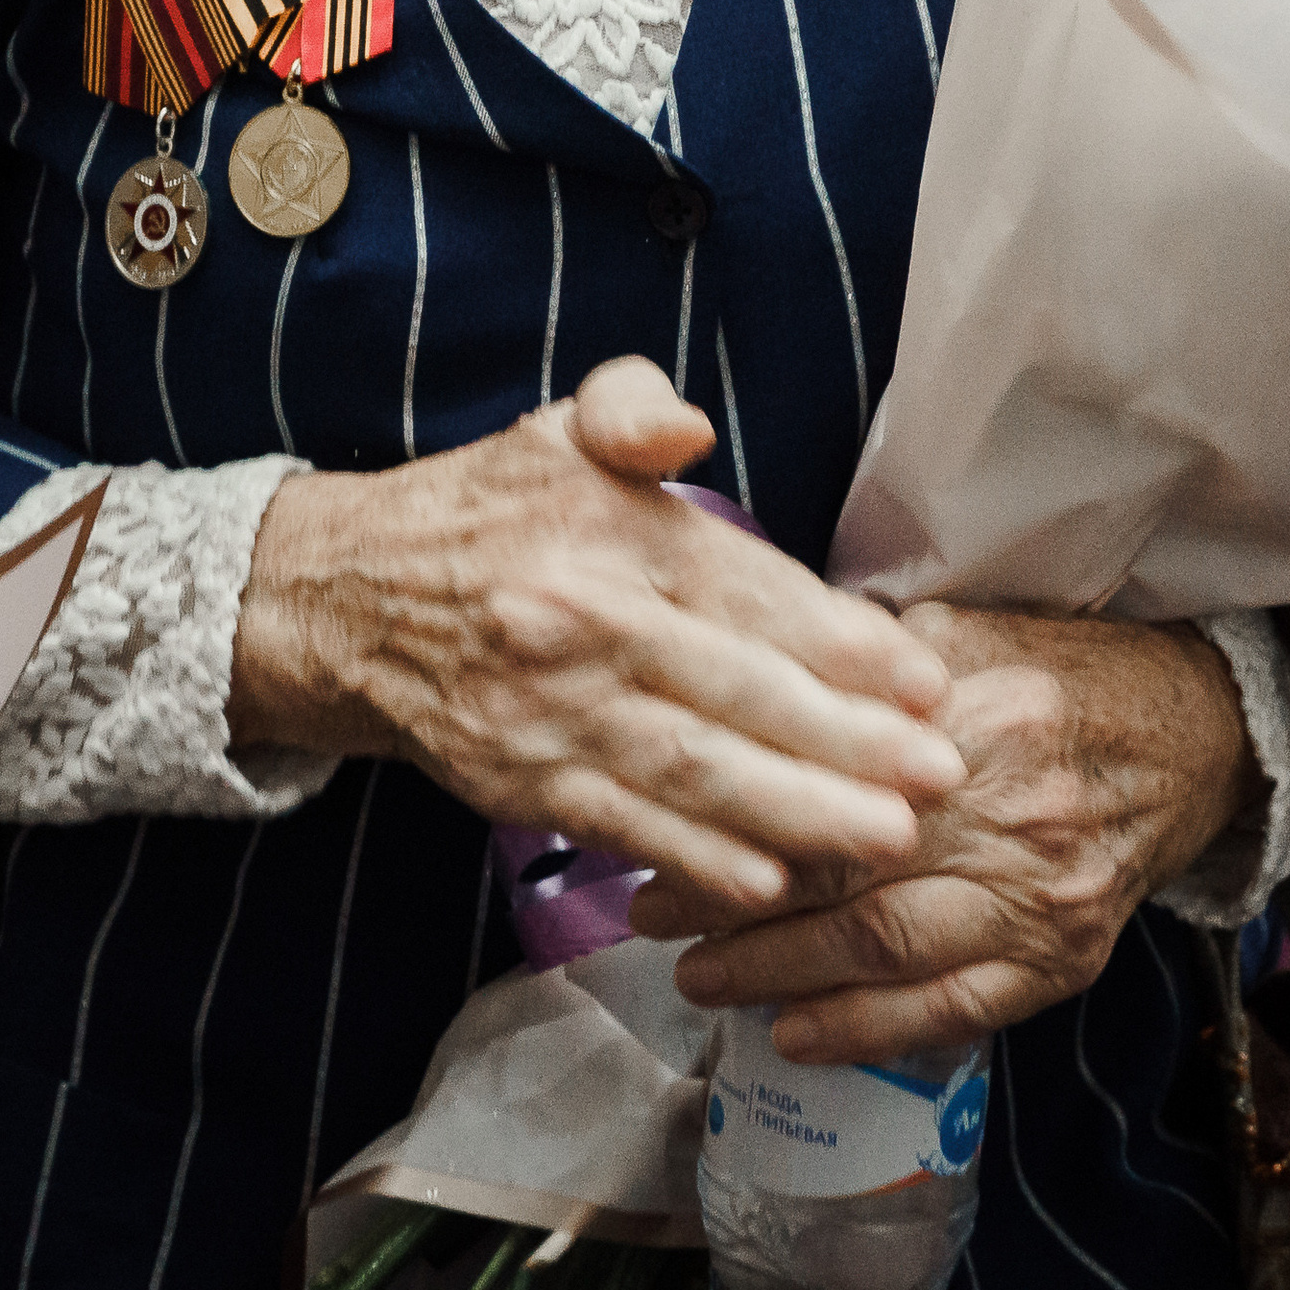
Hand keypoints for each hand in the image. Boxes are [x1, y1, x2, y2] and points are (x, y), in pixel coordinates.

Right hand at [229, 357, 963, 912]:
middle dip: (848, 743)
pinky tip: (768, 883)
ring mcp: (549, 713)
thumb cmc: (485, 512)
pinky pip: (624, 825)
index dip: (842, 642)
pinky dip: (697, 860)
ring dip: (796, 815)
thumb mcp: (557, 425)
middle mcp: (583, 625)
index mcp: (610, 534)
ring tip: (887, 839)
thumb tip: (687, 429)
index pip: (748, 591)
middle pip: (736, 693)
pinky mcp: (521, 781)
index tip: (923, 681)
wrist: (346, 599)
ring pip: (691, 772)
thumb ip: (631, 406)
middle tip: (943, 777)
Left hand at [628, 602, 1257, 1063]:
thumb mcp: (972, 629)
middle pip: (849, 872)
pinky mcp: (1065, 962)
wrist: (1197, 738)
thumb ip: (872, 655)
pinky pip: (954, 1012)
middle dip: (736, 903)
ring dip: (781, 976)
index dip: (741, 812)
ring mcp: (1043, 899)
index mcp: (981, 716)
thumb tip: (759, 659)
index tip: (662, 824)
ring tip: (699, 980)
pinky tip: (794, 1039)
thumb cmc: (1068, 677)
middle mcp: (1013, 814)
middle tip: (652, 913)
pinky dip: (868, 1033)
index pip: (833, 777)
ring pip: (889, 951)